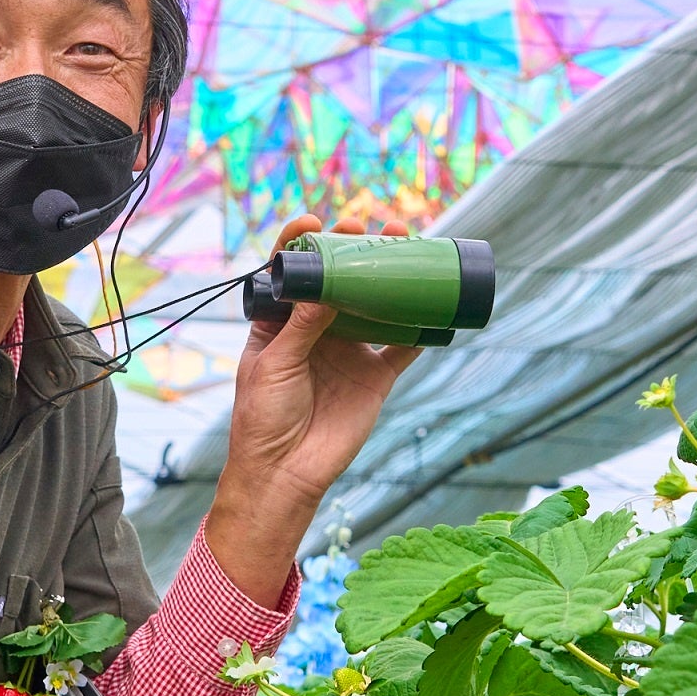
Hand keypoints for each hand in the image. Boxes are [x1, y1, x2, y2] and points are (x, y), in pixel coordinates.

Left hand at [201, 210, 421, 605]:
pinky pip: (403, 346)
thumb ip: (302, 325)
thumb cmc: (263, 417)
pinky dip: (420, 326)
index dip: (303, 244)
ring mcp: (349, 352)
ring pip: (375, 304)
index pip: (294, 273)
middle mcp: (317, 330)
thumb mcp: (275, 364)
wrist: (285, 473)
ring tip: (404, 243)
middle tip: (368, 225)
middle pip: (340, 280)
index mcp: (281, 322)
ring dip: (390, 275)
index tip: (315, 222)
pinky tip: (433, 301)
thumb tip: (327, 282)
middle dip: (355, 250)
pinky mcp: (375, 376)